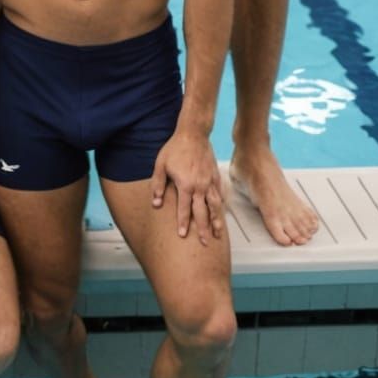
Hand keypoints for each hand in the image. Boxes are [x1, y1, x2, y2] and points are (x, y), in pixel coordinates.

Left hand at [149, 125, 225, 244]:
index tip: (182, 235)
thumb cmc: (174, 149)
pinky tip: (221, 213)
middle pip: (203, 212)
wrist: (193, 134)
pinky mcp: (216, 177)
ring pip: (215, 206)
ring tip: (218, 233)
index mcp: (185, 185)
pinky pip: (220, 195)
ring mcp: (210, 182)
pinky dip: (221, 206)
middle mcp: (200, 187)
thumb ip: (158, 185)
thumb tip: (156, 203)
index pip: (184, 209)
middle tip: (204, 242)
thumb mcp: (160, 165)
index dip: (183, 223)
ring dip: (216, 221)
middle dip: (203, 229)